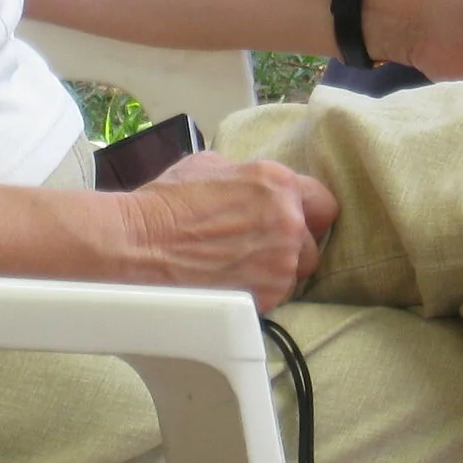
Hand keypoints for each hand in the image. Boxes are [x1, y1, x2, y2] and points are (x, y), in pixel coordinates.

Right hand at [121, 151, 338, 310]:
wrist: (138, 244)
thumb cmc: (166, 203)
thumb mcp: (210, 165)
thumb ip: (246, 176)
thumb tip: (252, 186)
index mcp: (278, 183)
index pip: (324, 203)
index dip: (307, 214)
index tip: (292, 222)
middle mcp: (288, 222)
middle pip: (313, 243)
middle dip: (292, 246)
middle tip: (259, 248)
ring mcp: (279, 263)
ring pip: (297, 274)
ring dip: (277, 272)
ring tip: (242, 268)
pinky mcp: (265, 297)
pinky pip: (277, 297)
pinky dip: (260, 293)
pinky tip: (233, 284)